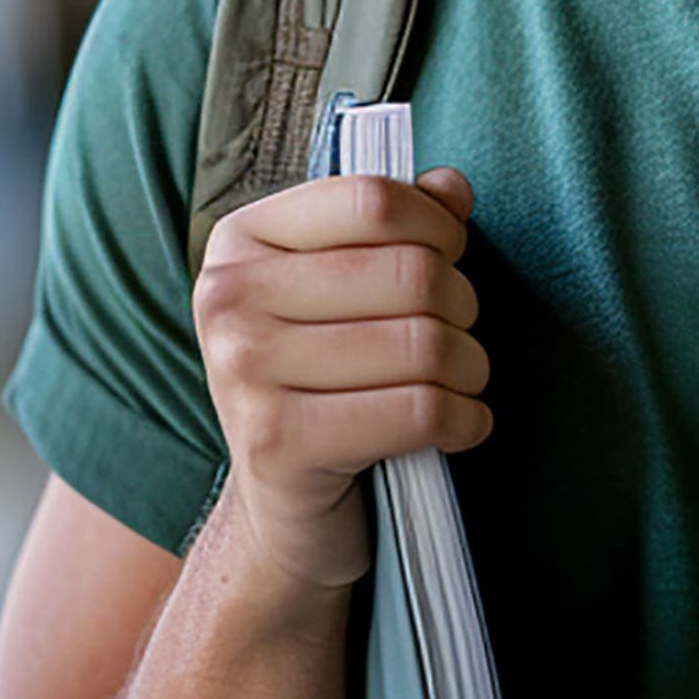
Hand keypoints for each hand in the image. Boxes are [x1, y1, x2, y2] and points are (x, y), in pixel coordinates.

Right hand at [192, 168, 492, 594]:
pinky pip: (418, 410)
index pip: (371, 200)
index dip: (436, 226)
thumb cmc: (327, 382)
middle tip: (459, 335)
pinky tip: (460, 426)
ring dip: (470, 367)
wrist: (283, 512)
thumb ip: (401, 226)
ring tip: (461, 382)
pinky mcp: (278, 444)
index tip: (450, 255)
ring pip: (424, 343)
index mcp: (241, 240)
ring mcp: (243, 372)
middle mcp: (228, 298)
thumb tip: (453, 187)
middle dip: (463, 305)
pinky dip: (464, 419)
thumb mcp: (350, 291)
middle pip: (411, 272)